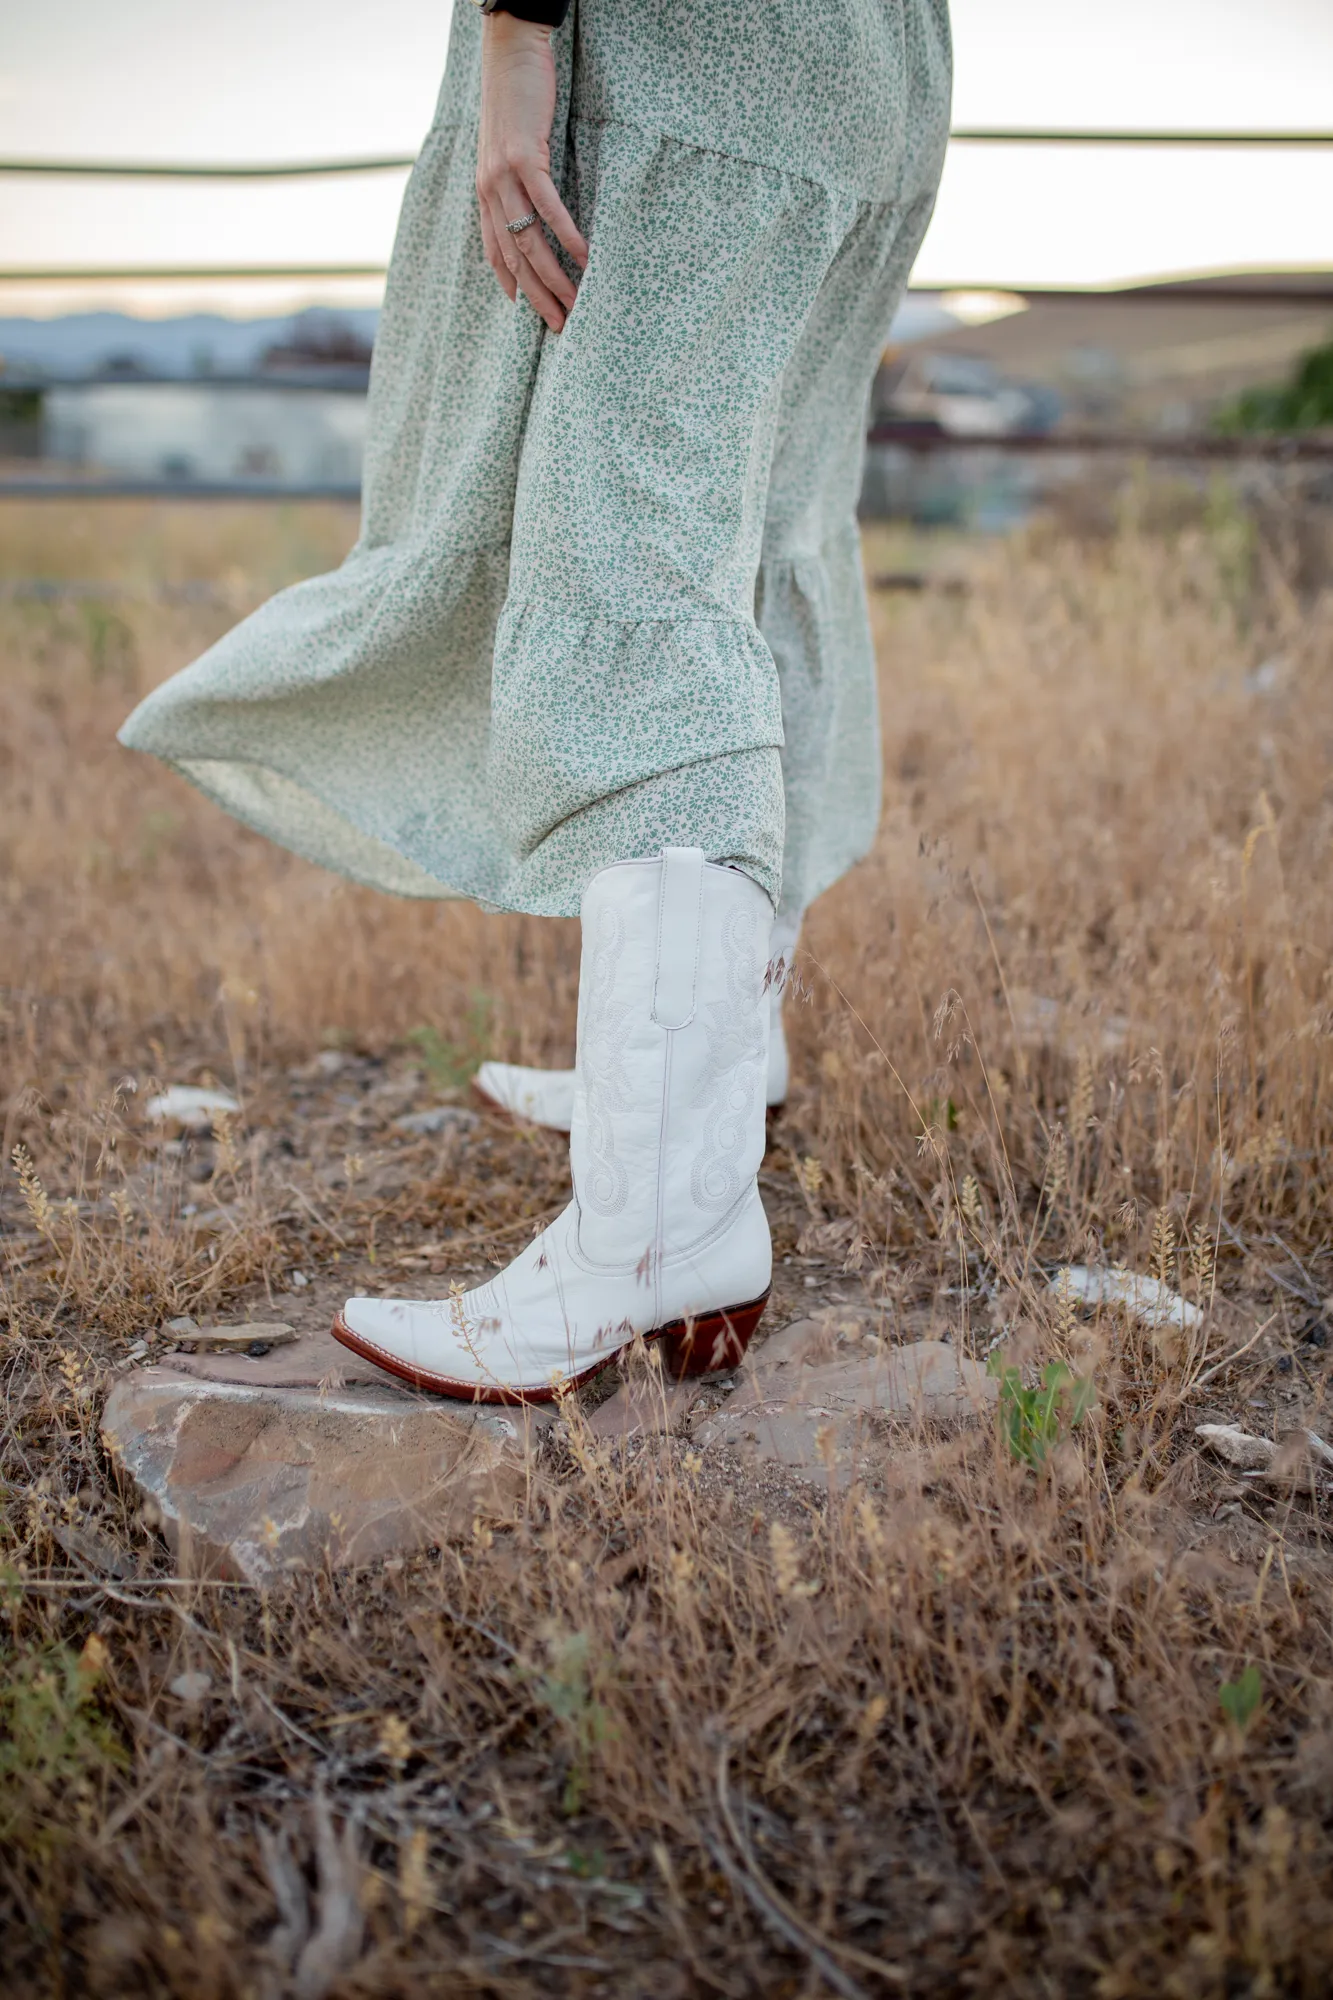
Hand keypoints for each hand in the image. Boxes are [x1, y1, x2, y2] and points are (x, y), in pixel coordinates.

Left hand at [476, 15, 587, 332]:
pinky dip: (566, 236)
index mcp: (484, 190)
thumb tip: (531, 205)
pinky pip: (547, 208)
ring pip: (529, 241)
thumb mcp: (508, 146)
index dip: (510, 283)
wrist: (509, 53)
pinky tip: (584, 258)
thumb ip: (515, 180)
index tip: (527, 310)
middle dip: (538, 297)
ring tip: (577, 302)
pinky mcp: (525, 158)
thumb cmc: (515, 99)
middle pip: (515, 257)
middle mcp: (489, 189)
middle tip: (562, 324)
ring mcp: (504, 175)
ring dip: (555, 278)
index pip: (494, 249)